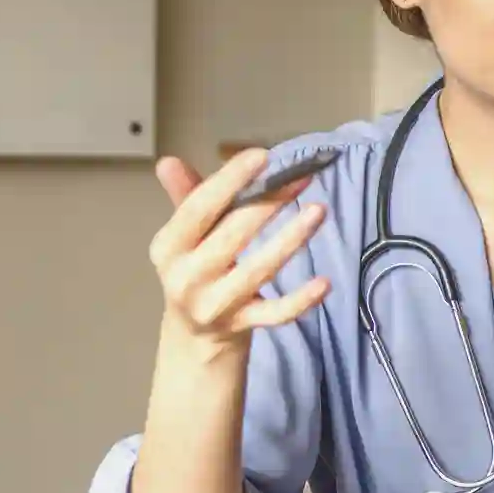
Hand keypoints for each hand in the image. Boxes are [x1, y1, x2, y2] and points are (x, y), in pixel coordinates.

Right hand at [148, 149, 329, 347]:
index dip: (229, 181)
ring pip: (259, 270)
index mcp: (168, 248)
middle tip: (302, 177)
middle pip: (232, 235)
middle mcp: (187, 278)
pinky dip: (301, 300)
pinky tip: (324, 282)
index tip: (261, 156)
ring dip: (291, 239)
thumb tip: (168, 162)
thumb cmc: (195, 269)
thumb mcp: (185, 236)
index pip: (198, 209)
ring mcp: (216, 305)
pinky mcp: (242, 325)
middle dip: (268, 203)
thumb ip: (186, 197)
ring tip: (318, 211)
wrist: (194, 336)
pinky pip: (276, 314)